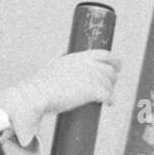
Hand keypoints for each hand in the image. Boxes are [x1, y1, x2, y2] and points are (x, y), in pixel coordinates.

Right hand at [0, 48, 120, 146]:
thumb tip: (62, 51)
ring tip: (107, 97)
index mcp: (79, 57)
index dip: (114, 61)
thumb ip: (59, 57)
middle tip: (109, 86)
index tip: (117, 67)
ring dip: (110, 90)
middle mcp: (88, 64)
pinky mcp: (92, 91)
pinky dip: (110, 100)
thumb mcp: (52, 64)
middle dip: (112, 78)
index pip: (105, 54)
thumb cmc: (41, 83)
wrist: (36, 95)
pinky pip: (108, 95)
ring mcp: (91, 77)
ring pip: (110, 83)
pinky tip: (110, 104)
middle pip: (110, 70)